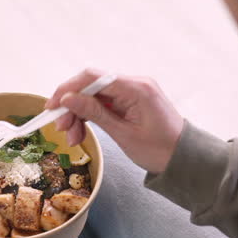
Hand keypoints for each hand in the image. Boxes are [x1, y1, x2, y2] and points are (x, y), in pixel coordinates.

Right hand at [46, 69, 184, 174]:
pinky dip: (91, 116)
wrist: (184, 159)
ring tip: (73, 138)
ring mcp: (133, 91)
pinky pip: (104, 102)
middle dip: (72, 105)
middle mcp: (135, 83)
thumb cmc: (160, 150)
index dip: (68, 89)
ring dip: (80, 114)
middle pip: (91, 85)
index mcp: (136, 88)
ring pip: (95, 95)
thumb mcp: (123, 134)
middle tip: (62, 128)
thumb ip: (95, 113)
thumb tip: (68, 99)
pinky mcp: (132, 100)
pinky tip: (82, 132)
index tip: (52, 107)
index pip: (93, 77)